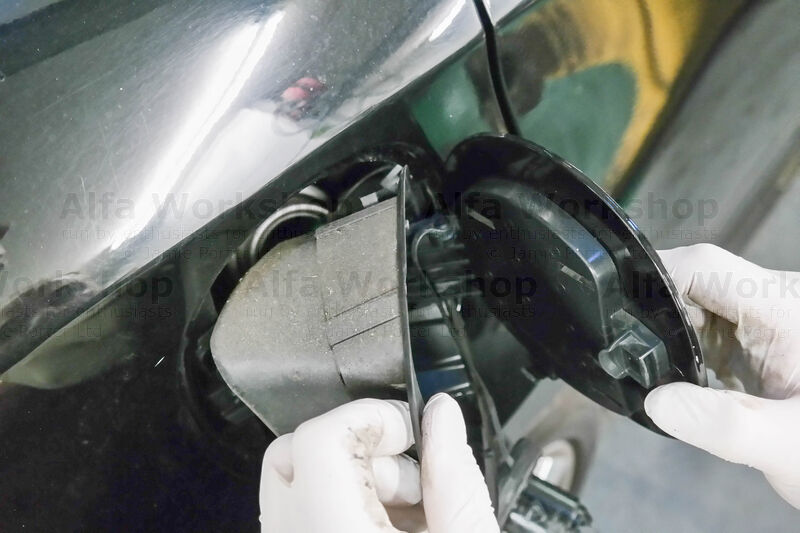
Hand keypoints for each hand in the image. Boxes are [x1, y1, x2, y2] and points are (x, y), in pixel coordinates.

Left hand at [259, 394, 499, 531]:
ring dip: (354, 479)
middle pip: (294, 453)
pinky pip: (299, 514)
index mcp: (332, 529)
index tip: (409, 429)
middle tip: (407, 471)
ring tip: (409, 514)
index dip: (368, 416)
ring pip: (295, 483)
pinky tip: (389, 527)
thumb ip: (454, 476)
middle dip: (356, 446)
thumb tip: (442, 416)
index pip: (317, 437)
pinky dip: (342, 505)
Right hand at [645, 243, 799, 507]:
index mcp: (785, 309)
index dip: (656, 278)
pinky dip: (689, 354)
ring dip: (674, 338)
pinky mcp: (764, 341)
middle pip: (696, 281)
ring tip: (667, 378)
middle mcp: (776, 302)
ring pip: (699, 306)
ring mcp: (770, 320)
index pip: (704, 266)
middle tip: (636, 359)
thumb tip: (655, 400)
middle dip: (660, 316)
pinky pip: (711, 331)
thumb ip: (723, 424)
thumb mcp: (786, 446)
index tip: (621, 314)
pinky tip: (692, 385)